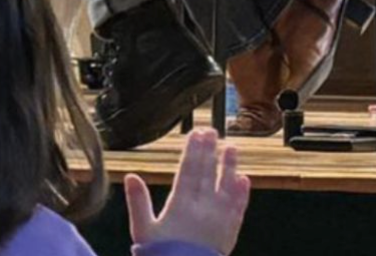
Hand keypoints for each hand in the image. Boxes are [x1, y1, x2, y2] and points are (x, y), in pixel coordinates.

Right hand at [125, 129, 250, 254]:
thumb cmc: (161, 255)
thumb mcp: (142, 230)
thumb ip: (138, 202)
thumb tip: (131, 175)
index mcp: (181, 205)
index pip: (188, 171)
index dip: (193, 151)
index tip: (196, 133)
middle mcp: (203, 209)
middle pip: (207, 174)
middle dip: (209, 151)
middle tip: (212, 131)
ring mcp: (219, 220)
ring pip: (226, 188)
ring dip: (229, 167)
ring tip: (232, 149)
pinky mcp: (229, 232)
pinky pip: (238, 209)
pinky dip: (242, 194)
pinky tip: (244, 180)